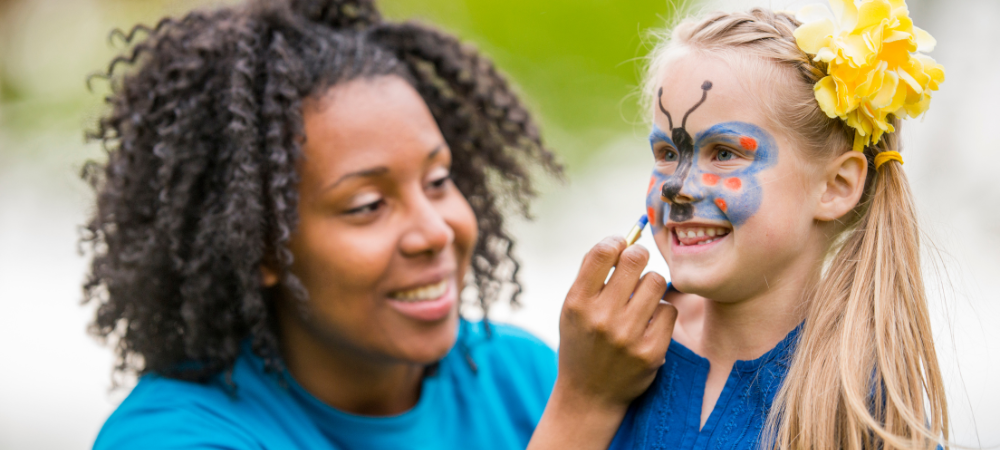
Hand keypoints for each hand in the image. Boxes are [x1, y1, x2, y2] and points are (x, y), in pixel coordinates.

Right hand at [557, 235, 675, 408]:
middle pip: (636, 260)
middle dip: (639, 257)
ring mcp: (627, 336)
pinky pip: (669, 310)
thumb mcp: (573, 308)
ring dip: (652, 285)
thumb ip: (592, 274)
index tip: (620, 248)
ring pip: (658, 282)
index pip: (603, 252)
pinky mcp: (651, 352)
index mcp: (578, 302)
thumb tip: (622, 239)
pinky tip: (649, 322)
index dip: (617, 242)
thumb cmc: (582, 341)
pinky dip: (661, 312)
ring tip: (642, 297)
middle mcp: (601, 318)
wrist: (589, 395)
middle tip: (637, 265)